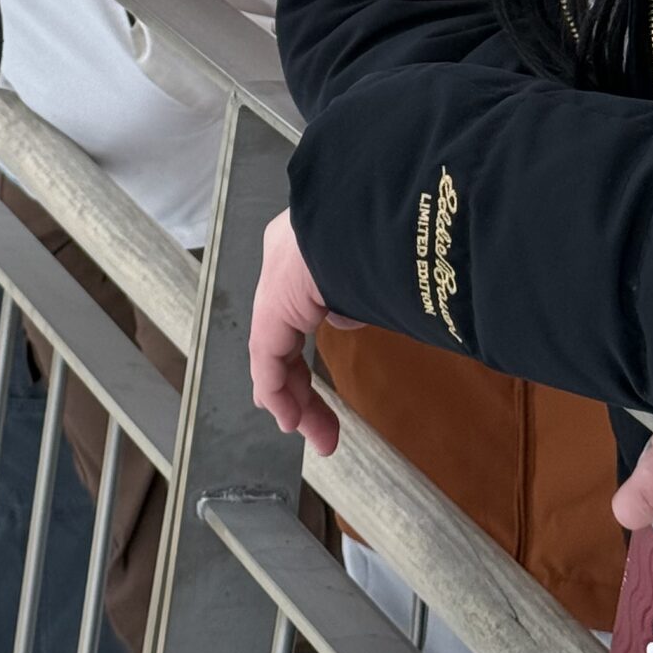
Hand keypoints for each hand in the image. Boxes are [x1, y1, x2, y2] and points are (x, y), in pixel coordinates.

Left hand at [248, 208, 364, 456]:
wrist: (366, 215)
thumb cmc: (384, 231)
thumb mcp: (374, 267)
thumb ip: (356, 294)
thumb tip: (346, 318)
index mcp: (307, 245)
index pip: (295, 305)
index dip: (302, 345)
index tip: (315, 381)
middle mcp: (284, 259)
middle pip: (283, 335)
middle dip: (300, 384)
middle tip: (322, 426)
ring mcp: (274, 281)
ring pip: (275, 351)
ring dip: (295, 398)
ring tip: (316, 436)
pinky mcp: (271, 306)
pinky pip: (268, 356)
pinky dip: (279, 390)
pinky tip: (292, 419)